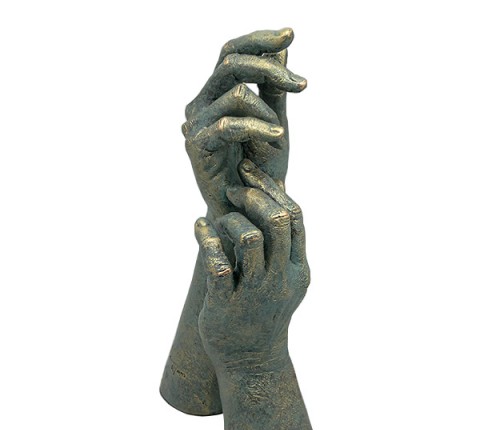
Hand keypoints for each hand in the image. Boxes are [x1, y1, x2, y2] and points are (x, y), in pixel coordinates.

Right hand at [182, 28, 306, 219]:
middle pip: (231, 62)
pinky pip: (230, 123)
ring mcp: (196, 124)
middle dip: (270, 68)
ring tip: (279, 134)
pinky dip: (258, 128)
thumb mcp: (272, 123)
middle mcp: (201, 104)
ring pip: (236, 92)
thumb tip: (282, 49)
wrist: (246, 211)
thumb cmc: (257, 170)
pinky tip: (277, 137)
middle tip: (301, 85)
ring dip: (267, 111)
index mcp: (216, 94)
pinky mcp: (197, 146)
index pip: (232, 53)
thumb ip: (273, 89)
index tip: (291, 34)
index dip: (259, 39)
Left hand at [195, 159, 309, 370]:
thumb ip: (281, 245)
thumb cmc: (264, 311)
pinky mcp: (227, 305)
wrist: (251, 360)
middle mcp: (281, 279)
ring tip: (217, 220)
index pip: (294, 216)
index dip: (271, 188)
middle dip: (252, 197)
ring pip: (249, 239)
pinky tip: (199, 227)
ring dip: (229, 220)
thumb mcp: (282, 279)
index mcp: (298, 268)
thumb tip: (274, 198)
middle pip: (277, 221)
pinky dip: (205, 238)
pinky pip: (217, 264)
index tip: (249, 171)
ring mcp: (256, 294)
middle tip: (232, 191)